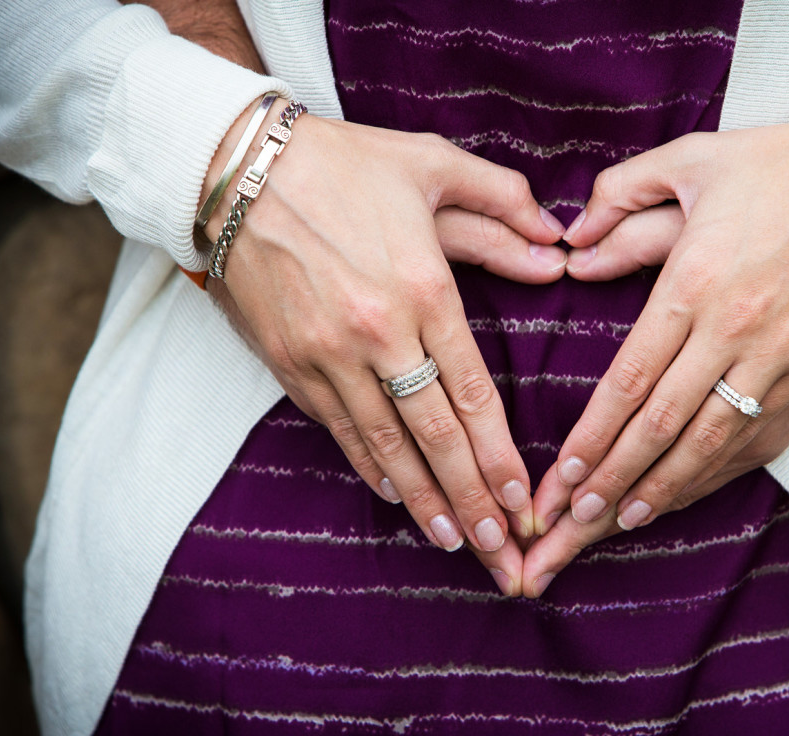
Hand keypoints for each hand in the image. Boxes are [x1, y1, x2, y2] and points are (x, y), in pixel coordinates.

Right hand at [200, 104, 566, 595]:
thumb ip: (501, 207)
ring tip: (456, 543)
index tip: (525, 501)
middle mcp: (376, 334)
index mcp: (421, 289)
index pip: (472, 393)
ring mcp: (326, 355)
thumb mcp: (433, 164)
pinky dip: (369, 466)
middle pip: (435, 436)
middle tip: (502, 552)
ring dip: (423, 500)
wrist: (234, 167)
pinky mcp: (288, 362)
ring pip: (384, 446)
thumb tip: (555, 253)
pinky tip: (395, 496)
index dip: (500, 456)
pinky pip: (337, 428)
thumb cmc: (342, 162)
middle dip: (472, 501)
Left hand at [523, 201, 788, 595]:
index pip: (632, 378)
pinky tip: (679, 496)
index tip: (561, 475)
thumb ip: (622, 191)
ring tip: (615, 522)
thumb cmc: (784, 167)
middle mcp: (735, 332)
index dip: (594, 435)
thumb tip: (574, 240)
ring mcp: (779, 361)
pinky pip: (753, 440)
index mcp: (697, 283)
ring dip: (658, 490)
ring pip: (708, 445)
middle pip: (661, 426)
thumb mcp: (693, 157)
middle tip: (569, 520)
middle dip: (611, 479)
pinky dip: (712, 475)